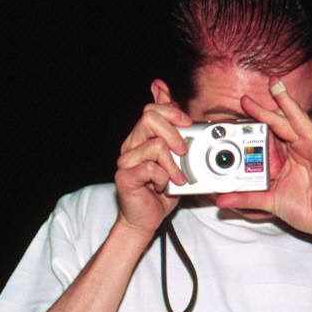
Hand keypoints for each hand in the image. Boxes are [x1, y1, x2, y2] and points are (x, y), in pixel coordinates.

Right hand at [113, 91, 192, 235]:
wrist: (145, 219)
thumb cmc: (160, 191)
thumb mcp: (174, 155)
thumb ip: (170, 125)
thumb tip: (163, 91)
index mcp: (141, 137)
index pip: (152, 109)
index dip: (171, 111)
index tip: (186, 122)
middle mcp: (131, 145)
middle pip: (150, 119)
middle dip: (174, 133)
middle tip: (184, 152)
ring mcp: (126, 160)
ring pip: (155, 145)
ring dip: (173, 165)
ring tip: (176, 178)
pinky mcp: (125, 176)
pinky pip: (151, 168)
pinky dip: (164, 179)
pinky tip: (163, 186)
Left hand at [216, 79, 311, 248]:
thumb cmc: (305, 211)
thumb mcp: (269, 202)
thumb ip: (246, 198)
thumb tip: (221, 200)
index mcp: (287, 158)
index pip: (268, 136)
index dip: (254, 126)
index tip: (236, 119)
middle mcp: (300, 149)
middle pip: (279, 123)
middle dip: (264, 109)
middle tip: (246, 98)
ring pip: (298, 120)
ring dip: (287, 101)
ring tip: (275, 84)